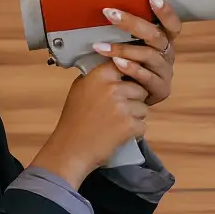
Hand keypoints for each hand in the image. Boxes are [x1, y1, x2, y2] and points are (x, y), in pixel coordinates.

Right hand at [31, 61, 149, 188]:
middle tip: (115, 112)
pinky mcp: (129, 125)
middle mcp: (112, 88)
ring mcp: (122, 107)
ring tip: (115, 123)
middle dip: (133, 100)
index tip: (125, 84)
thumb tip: (117, 63)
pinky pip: (143, 124)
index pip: (126, 65)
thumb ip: (98, 76)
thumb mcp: (80, 89)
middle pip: (139, 88)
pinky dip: (134, 132)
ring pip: (144, 107)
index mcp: (99, 76)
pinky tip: (117, 134)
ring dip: (135, 116)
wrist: (70, 150)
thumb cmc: (74, 121)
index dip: (128, 77)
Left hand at [90, 0, 181, 106]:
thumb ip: (124, 32)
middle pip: (156, 36)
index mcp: (163, 41)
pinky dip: (131, 68)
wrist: (124, 101)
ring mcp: (165, 72)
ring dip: (124, 49)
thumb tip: (105, 9)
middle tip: (109, 13)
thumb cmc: (123, 69)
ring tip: (102, 46)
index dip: (165, 11)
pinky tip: (116, 64)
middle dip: (132, 23)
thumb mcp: (126, 47)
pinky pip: (147, 77)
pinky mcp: (161, 90)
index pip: (172, 24)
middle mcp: (167, 55)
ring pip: (149, 56)